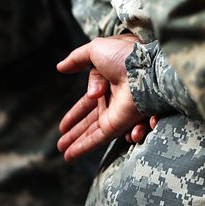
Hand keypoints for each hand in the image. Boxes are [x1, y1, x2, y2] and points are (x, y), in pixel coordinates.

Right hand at [56, 35, 147, 160]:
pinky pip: (97, 139)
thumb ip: (77, 58)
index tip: (64, 125)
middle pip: (89, 120)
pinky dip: (83, 147)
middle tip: (60, 143)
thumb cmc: (124, 55)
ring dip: (76, 143)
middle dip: (75, 131)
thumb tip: (60, 67)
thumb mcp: (96, 49)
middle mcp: (113, 100)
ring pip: (91, 132)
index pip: (88, 102)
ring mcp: (115, 114)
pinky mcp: (117, 125)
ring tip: (63, 152)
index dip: (76, 113)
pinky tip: (70, 156)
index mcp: (109, 82)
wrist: (144, 68)